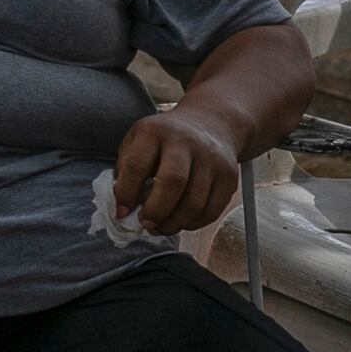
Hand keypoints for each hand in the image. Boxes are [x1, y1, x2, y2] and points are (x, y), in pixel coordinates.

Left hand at [113, 103, 241, 233]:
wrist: (209, 123)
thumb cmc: (164, 138)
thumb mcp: (138, 140)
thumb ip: (125, 170)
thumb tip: (122, 208)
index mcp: (155, 131)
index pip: (137, 164)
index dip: (126, 193)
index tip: (121, 212)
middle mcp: (186, 142)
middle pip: (173, 182)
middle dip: (156, 211)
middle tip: (145, 224)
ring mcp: (211, 159)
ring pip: (195, 202)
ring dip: (174, 223)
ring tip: (160, 227)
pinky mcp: (229, 176)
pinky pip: (212, 210)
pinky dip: (193, 223)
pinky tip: (180, 222)